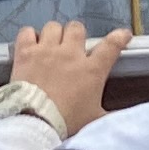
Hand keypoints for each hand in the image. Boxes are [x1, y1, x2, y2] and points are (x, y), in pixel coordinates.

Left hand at [6, 19, 127, 133]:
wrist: (36, 122)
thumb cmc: (67, 122)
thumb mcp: (95, 119)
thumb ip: (109, 115)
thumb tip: (122, 121)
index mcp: (92, 70)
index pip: (111, 46)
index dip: (119, 37)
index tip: (123, 35)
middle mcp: (70, 54)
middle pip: (77, 28)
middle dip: (76, 35)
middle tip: (73, 46)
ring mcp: (46, 51)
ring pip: (53, 27)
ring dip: (54, 34)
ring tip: (51, 45)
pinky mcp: (25, 53)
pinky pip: (27, 32)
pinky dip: (29, 36)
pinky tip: (30, 44)